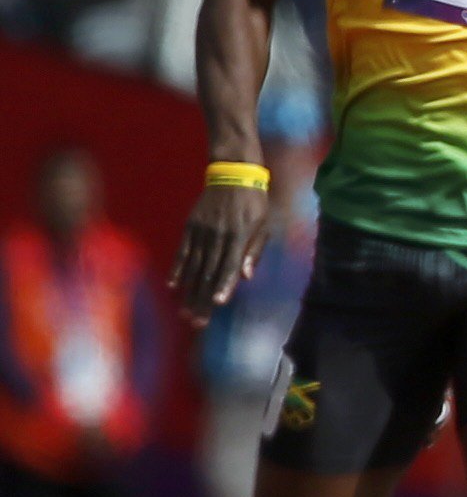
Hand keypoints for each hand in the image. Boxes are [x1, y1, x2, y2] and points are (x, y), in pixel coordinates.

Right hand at [171, 184, 269, 327]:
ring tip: (185, 312)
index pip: (230, 266)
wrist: (232, 175)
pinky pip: (182, 252)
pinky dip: (177, 270)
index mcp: (239, 236)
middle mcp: (218, 236)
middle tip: (197, 322)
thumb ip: (255, 250)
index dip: (224, 285)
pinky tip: (173, 286)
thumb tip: (247, 276)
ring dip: (189, 291)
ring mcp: (201, 232)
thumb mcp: (264, 223)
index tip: (217, 304)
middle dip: (203, 299)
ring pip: (194, 266)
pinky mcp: (190, 227)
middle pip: (209, 272)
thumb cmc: (254, 203)